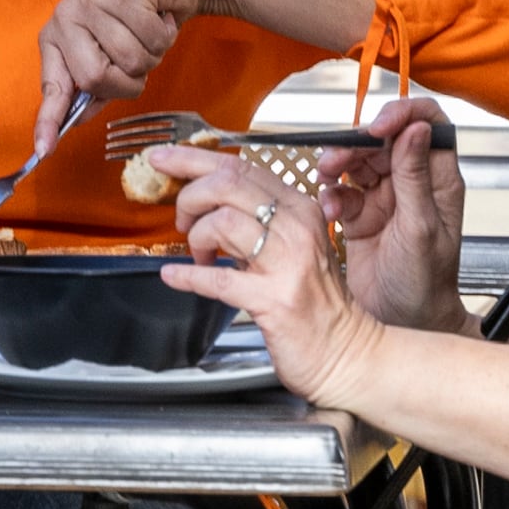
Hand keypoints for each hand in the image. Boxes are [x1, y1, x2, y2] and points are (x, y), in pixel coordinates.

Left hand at [38, 0, 220, 131]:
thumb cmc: (140, 23)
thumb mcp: (114, 61)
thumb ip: (93, 90)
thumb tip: (72, 122)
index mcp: (57, 39)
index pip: (52, 87)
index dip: (49, 120)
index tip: (44, 150)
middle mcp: (66, 18)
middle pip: (95, 78)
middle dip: (127, 81)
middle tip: (138, 58)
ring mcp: (92, 2)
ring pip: (128, 61)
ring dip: (151, 56)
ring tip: (149, 34)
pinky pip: (150, 40)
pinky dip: (165, 36)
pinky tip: (159, 17)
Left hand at [156, 148, 389, 408]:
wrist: (344, 351)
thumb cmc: (313, 302)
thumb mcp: (291, 247)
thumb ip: (256, 221)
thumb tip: (204, 201)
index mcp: (299, 208)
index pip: (241, 167)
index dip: (194, 159)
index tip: (163, 158)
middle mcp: (297, 227)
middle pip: (228, 183)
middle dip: (189, 195)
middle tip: (180, 218)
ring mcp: (287, 263)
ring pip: (222, 222)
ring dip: (195, 236)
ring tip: (197, 255)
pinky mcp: (274, 300)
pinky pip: (218, 280)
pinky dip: (188, 276)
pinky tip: (174, 276)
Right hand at [315, 97, 471, 334]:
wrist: (404, 323)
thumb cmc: (426, 285)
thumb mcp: (421, 228)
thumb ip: (415, 177)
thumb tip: (417, 129)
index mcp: (438, 181)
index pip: (429, 124)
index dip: (403, 114)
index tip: (378, 126)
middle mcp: (411, 184)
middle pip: (383, 140)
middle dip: (357, 143)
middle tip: (338, 157)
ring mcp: (383, 199)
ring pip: (357, 162)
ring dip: (337, 165)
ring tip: (327, 177)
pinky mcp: (359, 216)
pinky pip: (339, 192)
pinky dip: (330, 196)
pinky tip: (330, 211)